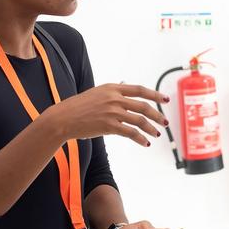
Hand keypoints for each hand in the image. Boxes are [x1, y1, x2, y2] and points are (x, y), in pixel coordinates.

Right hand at [44, 84, 167, 146]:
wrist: (63, 118)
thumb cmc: (78, 107)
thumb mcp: (97, 93)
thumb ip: (112, 91)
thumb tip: (125, 85)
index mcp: (112, 88)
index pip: (140, 90)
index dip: (154, 94)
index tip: (165, 99)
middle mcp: (114, 98)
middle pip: (143, 106)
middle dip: (157, 115)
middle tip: (165, 122)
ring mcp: (112, 112)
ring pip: (139, 120)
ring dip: (151, 128)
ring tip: (157, 134)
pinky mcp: (109, 126)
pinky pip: (131, 132)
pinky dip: (140, 139)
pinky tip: (145, 143)